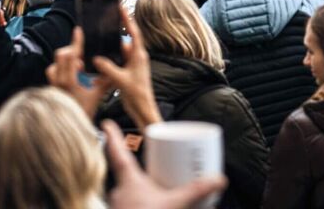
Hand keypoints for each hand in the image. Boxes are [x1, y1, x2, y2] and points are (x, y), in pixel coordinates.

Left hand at [46, 27, 110, 118]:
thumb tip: (116, 71)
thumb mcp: (96, 97)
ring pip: (55, 64)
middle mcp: (58, 82)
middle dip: (72, 51)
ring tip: (78, 66)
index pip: (70, 55)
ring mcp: (53, 85)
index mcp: (69, 81)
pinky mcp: (51, 89)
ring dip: (66, 61)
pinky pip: (53, 73)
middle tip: (82, 55)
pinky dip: (61, 69)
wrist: (68, 130)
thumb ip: (105, 82)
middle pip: (61, 55)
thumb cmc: (82, 114)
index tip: (78, 31)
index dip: (76, 41)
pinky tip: (72, 74)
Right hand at [93, 9, 161, 129]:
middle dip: (112, 39)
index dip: (127, 19)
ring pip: (117, 55)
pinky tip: (97, 75)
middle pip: (123, 42)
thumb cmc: (138, 94)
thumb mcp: (121, 80)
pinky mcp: (126, 74)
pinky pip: (114, 66)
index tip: (121, 7)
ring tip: (96, 54)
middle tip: (102, 29)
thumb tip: (96, 59)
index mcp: (138, 55)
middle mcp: (136, 58)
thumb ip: (108, 69)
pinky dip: (106, 69)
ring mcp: (131, 66)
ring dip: (107, 57)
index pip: (134, 32)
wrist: (143, 110)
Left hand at [104, 118, 225, 208]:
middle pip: (126, 171)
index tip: (107, 123)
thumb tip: (217, 180)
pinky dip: (141, 203)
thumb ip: (197, 191)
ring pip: (128, 190)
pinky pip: (131, 204)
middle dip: (140, 167)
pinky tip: (153, 206)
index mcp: (129, 180)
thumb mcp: (175, 204)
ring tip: (156, 188)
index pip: (118, 151)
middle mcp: (120, 192)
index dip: (113, 135)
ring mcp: (119, 206)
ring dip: (140, 188)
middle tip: (152, 164)